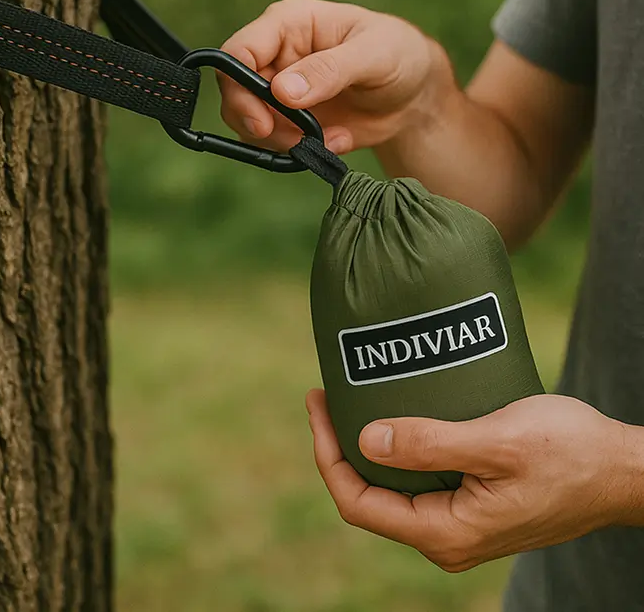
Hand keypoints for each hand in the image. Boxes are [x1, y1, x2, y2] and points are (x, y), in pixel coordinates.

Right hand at [218, 0, 454, 154]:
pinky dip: (298, 151)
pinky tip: (334, 141)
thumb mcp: (374, 55)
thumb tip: (282, 91)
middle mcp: (275, 55)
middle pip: (233, 90)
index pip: (239, 50)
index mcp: (288, 24)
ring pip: (247, 121)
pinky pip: (272, 143)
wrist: (414, 96)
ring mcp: (277, 90)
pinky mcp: (287, 120)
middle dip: (255, 122)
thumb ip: (330, 69)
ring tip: (322, 140)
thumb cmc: (398, 55)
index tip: (263, 121)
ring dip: (278, 141)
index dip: (239, 86)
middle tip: (290, 142)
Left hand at [306, 389, 643, 571]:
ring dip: (365, 445)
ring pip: (391, 488)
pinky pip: (416, 482)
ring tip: (351, 397)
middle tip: (328, 392)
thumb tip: (365, 441)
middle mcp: (446, 538)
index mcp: (445, 532)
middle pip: (367, 495)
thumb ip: (430, 445)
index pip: (357, 501)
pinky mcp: (471, 506)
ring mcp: (458, 525)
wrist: (622, 471)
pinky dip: (395, 449)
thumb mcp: (497, 441)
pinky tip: (390, 414)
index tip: (317, 402)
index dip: (326, 453)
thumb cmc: (570, 453)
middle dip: (338, 445)